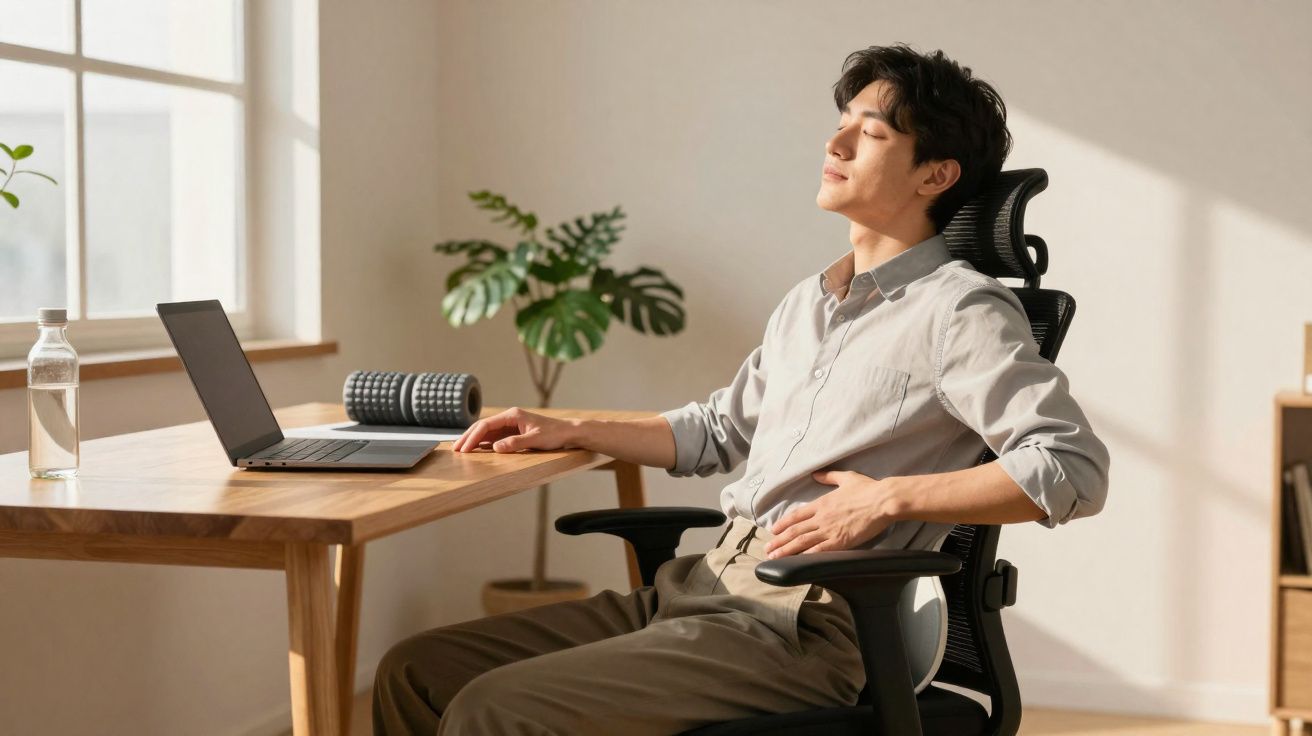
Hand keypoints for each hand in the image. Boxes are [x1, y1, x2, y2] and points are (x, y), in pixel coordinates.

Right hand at [451, 407, 579, 452]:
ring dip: (474, 440)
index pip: (486, 425)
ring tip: (461, 450)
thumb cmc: (555, 434)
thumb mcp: (536, 439)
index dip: (473, 437)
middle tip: (456, 449)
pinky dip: (483, 443)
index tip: (464, 448)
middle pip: (483, 426)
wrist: (568, 433)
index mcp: (512, 415)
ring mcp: (510, 425)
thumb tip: (495, 448)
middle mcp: (509, 418)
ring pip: (487, 432)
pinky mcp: (513, 432)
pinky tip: (476, 449)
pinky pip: (494, 437)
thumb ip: (515, 443)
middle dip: (468, 437)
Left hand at [763, 469, 900, 558]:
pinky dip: (806, 557)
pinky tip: (797, 563)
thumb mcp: (846, 478)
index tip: (773, 530)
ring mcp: (830, 530)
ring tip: (775, 557)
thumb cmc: (867, 488)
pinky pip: (819, 551)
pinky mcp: (841, 542)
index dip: (783, 523)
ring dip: (787, 550)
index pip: (797, 515)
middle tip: (767, 548)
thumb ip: (829, 476)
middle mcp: (821, 518)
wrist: (882, 501)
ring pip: (802, 542)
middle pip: (795, 531)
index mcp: (822, 503)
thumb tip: (816, 474)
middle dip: (779, 541)